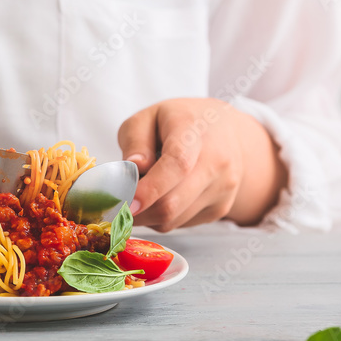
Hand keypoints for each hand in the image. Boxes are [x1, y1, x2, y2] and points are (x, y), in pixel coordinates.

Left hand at [117, 98, 286, 230]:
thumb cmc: (180, 121)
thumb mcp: (149, 117)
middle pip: (172, 203)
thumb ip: (135, 140)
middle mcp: (216, 163)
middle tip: (113, 205)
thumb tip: (133, 168)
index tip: (125, 203)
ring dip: (146, 215)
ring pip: (173, 220)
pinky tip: (161, 196)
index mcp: (194, 132)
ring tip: (139, 193)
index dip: (149, 189)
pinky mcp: (221, 208)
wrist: (228, 131)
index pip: (177, 165)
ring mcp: (222, 189)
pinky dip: (162, 218)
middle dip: (136, 211)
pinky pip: (181, 224)